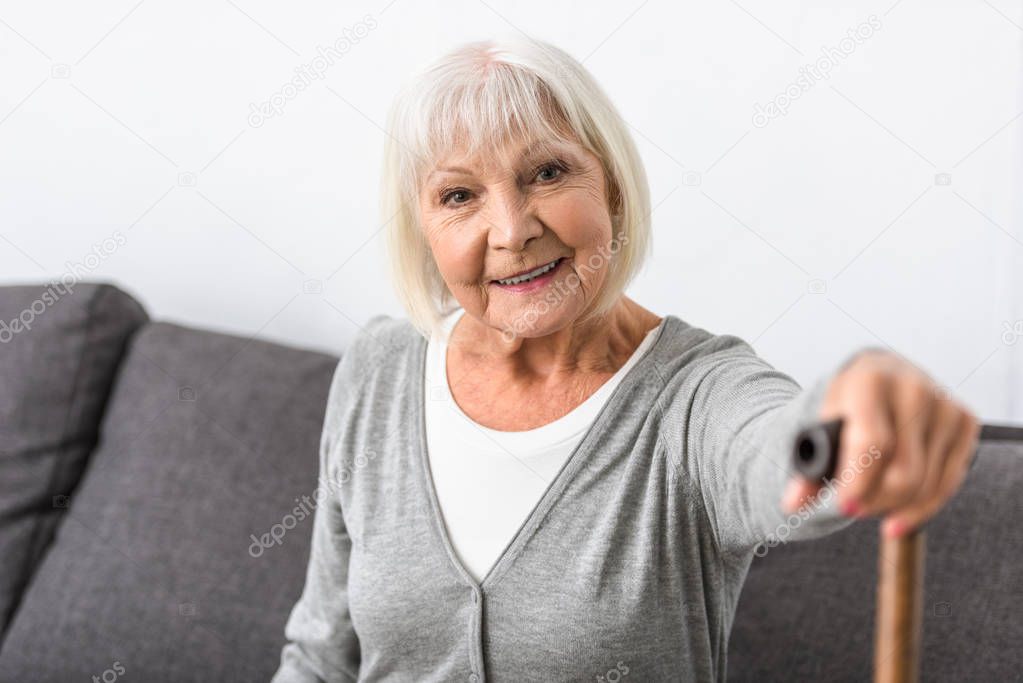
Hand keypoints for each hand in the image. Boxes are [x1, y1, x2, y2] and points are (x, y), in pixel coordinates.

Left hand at [782, 349, 980, 537]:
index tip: (845, 507)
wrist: (880, 376)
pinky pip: (949, 481)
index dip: (858, 482)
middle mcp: (912, 387)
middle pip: (904, 470)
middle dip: (876, 500)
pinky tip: (899, 515)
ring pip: (926, 482)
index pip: (872, 442)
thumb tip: (792, 505)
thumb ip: (808, 468)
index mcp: (869, 379)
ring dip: (896, 506)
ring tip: (871, 504)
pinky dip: (922, 506)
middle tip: (854, 509)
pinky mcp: (965, 420)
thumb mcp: (822, 426)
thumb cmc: (847, 406)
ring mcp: (944, 403)